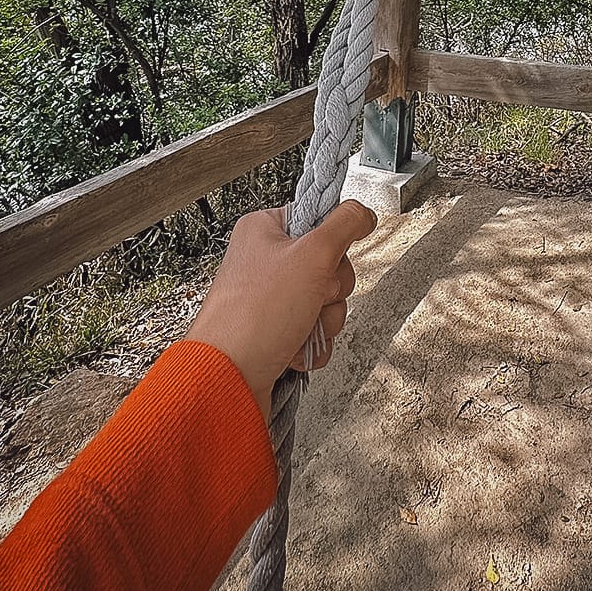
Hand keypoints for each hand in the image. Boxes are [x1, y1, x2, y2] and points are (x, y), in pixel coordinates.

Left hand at [184, 201, 376, 411]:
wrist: (229, 378)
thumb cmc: (254, 316)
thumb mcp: (312, 255)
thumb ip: (345, 224)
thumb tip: (362, 212)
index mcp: (264, 230)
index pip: (319, 221)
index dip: (331, 246)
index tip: (326, 259)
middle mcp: (264, 261)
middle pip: (328, 265)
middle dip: (330, 291)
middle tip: (313, 297)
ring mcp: (268, 298)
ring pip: (324, 301)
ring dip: (323, 320)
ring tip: (301, 327)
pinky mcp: (274, 329)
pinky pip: (313, 329)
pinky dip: (312, 342)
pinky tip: (294, 346)